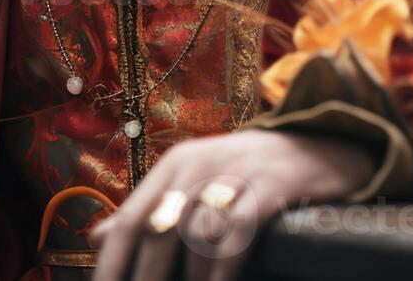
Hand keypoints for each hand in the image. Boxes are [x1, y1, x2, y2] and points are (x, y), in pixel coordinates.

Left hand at [90, 129, 375, 280]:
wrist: (315, 144)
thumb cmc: (244, 173)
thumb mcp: (193, 181)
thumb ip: (148, 210)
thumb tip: (98, 238)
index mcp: (174, 165)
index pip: (132, 219)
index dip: (113, 262)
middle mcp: (198, 165)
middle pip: (160, 232)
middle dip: (147, 278)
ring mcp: (236, 173)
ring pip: (198, 234)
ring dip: (189, 279)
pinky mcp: (272, 184)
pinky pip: (240, 230)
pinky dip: (225, 265)